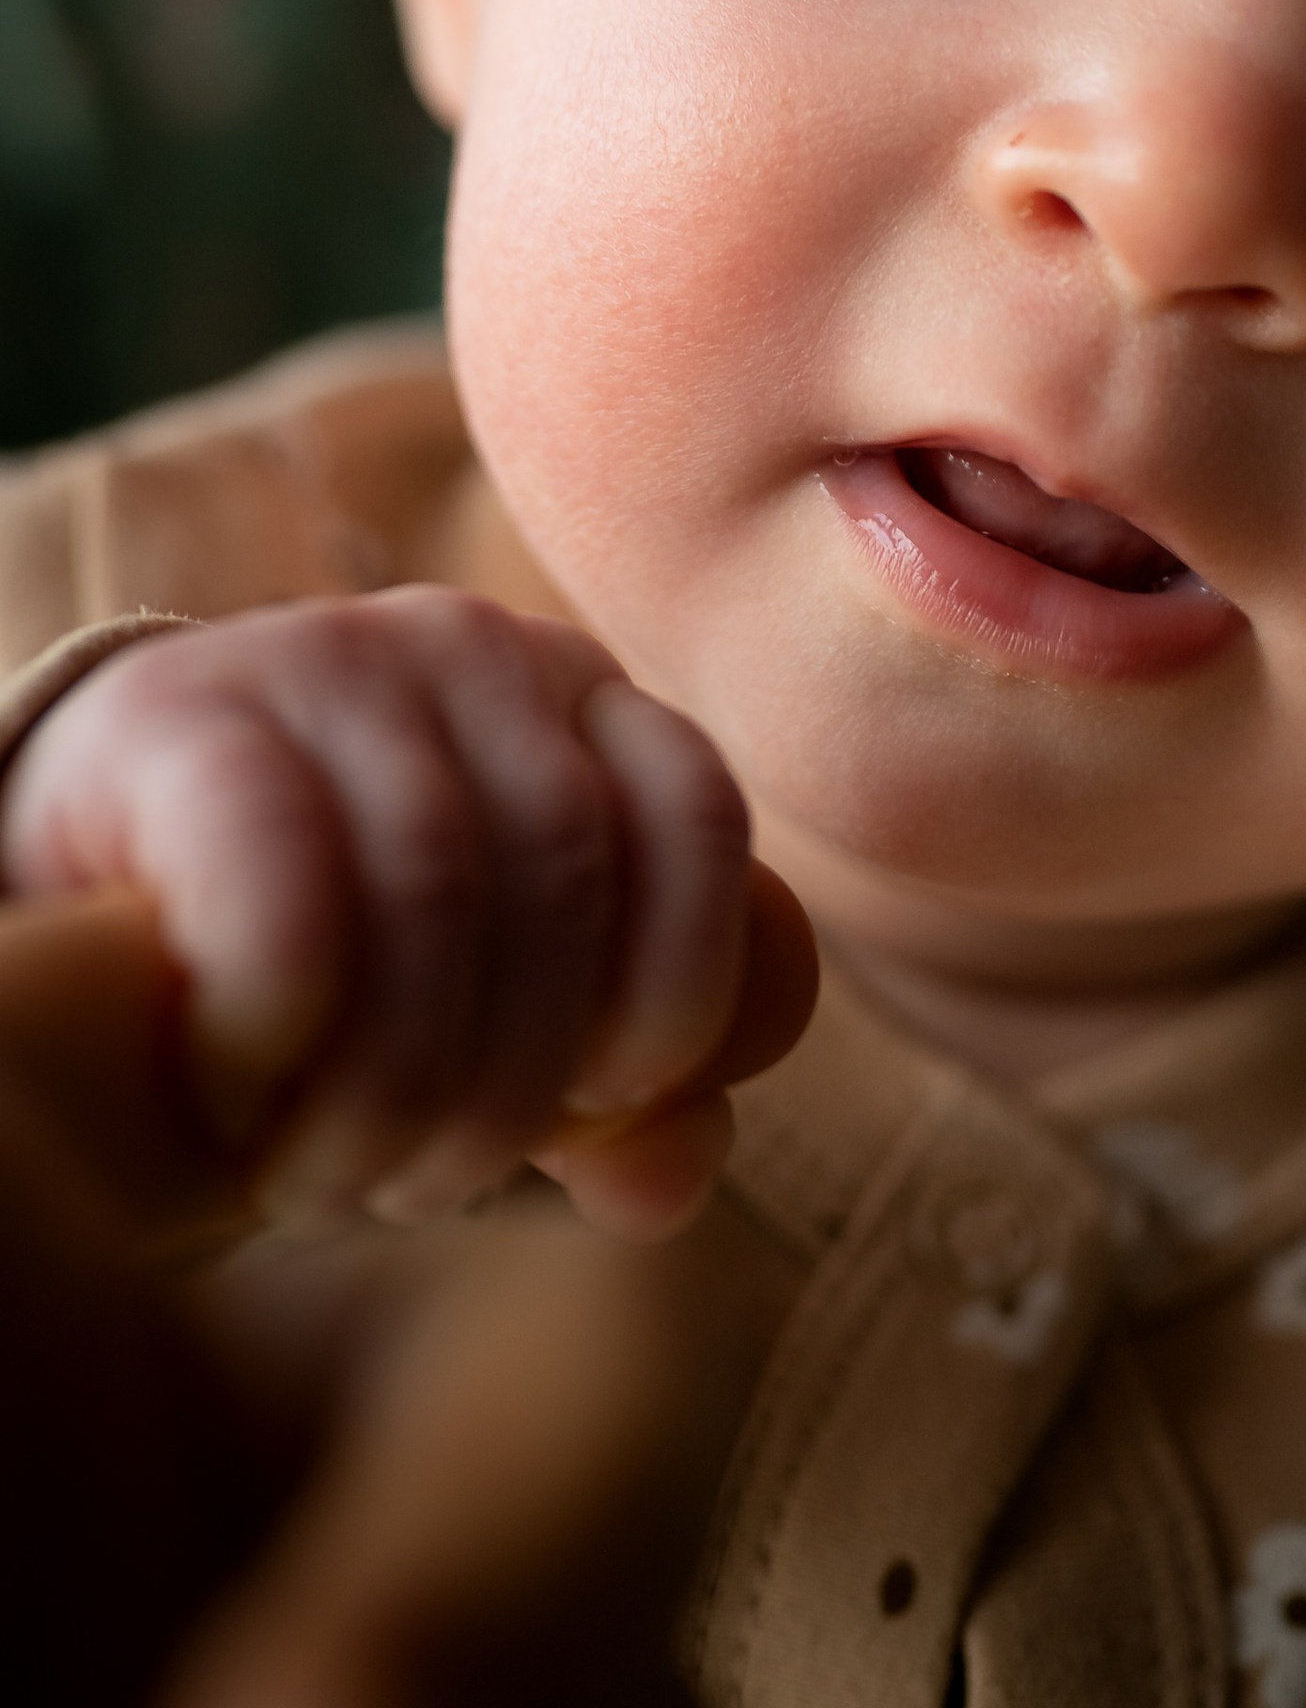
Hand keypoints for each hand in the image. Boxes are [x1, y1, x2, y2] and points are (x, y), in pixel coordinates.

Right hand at [0, 589, 803, 1238]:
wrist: (82, 908)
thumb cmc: (331, 979)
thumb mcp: (490, 1029)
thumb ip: (610, 1095)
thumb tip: (670, 1177)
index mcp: (578, 702)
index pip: (694, 818)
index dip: (676, 988)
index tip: (600, 1107)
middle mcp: (471, 649)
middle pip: (564, 871)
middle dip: (509, 1080)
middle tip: (424, 1186)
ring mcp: (328, 658)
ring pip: (430, 889)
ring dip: (387, 1088)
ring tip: (327, 1177)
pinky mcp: (185, 714)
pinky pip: (284, 884)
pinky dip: (278, 1026)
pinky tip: (238, 1096)